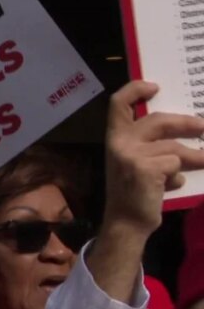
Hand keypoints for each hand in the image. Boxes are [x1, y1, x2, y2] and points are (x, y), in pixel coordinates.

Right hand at [103, 81, 203, 236]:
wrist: (126, 221)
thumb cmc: (134, 191)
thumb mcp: (136, 161)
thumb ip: (151, 144)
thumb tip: (189, 126)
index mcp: (115, 137)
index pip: (118, 103)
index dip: (135, 89)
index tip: (155, 87)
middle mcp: (119, 143)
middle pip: (159, 120)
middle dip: (187, 123)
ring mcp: (131, 155)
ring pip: (174, 146)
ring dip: (194, 157)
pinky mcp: (146, 168)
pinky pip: (175, 163)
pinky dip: (180, 175)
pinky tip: (173, 184)